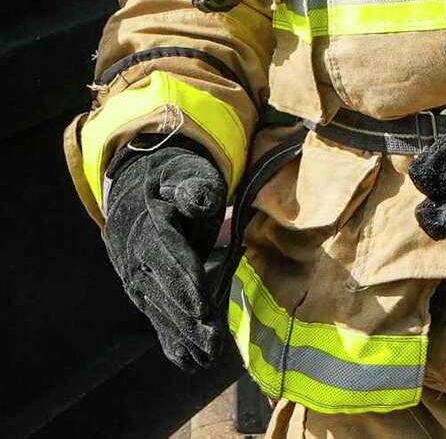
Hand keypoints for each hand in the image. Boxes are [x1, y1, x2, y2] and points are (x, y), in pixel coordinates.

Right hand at [103, 143, 227, 371]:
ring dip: (183, 336)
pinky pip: (158, 318)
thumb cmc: (174, 184)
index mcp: (150, 229)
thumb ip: (194, 188)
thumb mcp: (186, 176)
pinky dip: (171, 341)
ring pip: (161, 311)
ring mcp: (140, 280)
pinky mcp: (146, 293)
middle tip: (211, 341)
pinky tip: (187, 363)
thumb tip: (202, 198)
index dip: (185, 282)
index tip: (201, 306)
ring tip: (207, 357)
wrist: (139, 193)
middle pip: (165, 292)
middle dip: (187, 318)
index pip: (168, 259)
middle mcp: (138, 260)